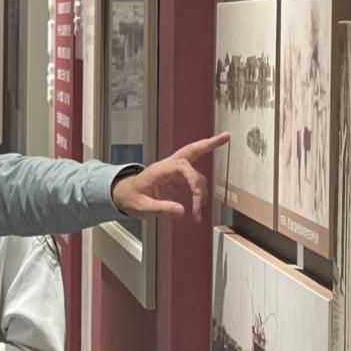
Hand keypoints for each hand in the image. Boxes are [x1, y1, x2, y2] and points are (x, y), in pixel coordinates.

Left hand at [111, 132, 229, 221]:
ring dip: (201, 192)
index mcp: (159, 170)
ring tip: (198, 214)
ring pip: (196, 174)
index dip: (193, 179)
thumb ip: (161, 208)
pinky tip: (200, 206)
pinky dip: (200, 193)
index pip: (182, 167)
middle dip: (209, 144)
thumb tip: (181, 211)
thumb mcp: (141, 207)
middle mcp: (169, 167)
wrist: (123, 195)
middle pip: (191, 151)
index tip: (197, 197)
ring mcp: (174, 172)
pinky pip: (194, 181)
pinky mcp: (177, 180)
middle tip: (226, 137)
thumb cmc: (130, 198)